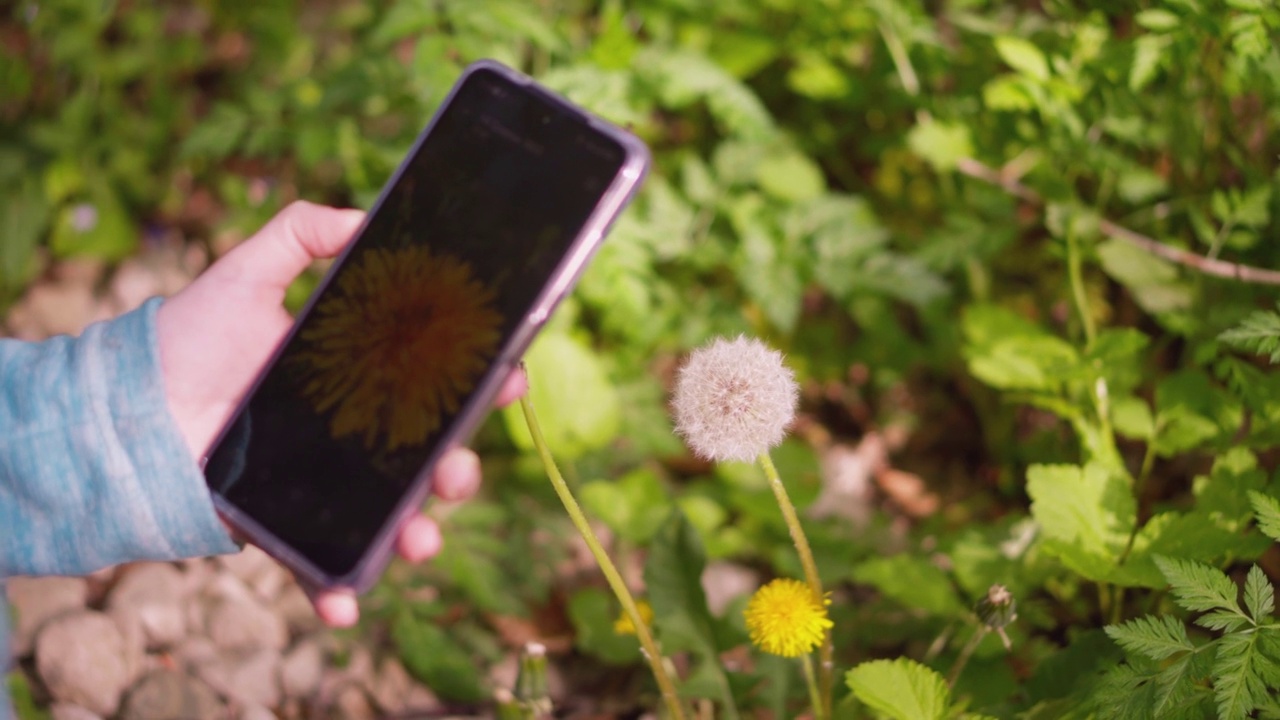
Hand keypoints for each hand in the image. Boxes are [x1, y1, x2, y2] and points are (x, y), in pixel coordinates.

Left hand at [156, 201, 525, 626]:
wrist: (122, 410)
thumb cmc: (183, 340)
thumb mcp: (243, 274)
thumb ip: (299, 234)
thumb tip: (362, 214)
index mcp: (357, 377)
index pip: (435, 383)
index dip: (478, 384)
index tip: (506, 378)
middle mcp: (351, 433)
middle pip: (427, 458)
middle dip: (458, 470)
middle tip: (457, 471)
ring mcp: (324, 485)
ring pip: (392, 516)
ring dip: (419, 533)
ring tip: (420, 539)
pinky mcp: (285, 527)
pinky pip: (321, 564)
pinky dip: (337, 591)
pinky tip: (343, 604)